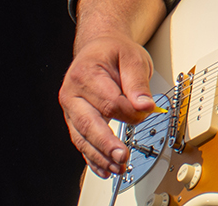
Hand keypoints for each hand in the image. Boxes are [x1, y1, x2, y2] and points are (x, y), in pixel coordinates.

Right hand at [59, 33, 159, 177]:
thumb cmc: (114, 53)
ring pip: (82, 137)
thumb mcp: (132, 58)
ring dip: (100, 156)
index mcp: (86, 74)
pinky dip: (92, 158)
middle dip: (106, 143)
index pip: (109, 102)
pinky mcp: (74, 120)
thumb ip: (138, 83)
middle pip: (88, 123)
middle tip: (123, 157)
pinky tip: (104, 168)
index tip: (146, 112)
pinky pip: (81, 142)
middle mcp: (72, 94)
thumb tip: (145, 106)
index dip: (129, 111)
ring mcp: (70, 109)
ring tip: (118, 167)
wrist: (98, 48)